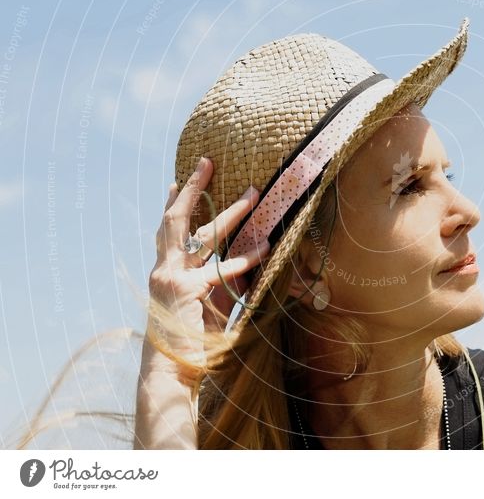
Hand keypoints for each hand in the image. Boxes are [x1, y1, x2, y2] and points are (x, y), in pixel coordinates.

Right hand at [148, 157, 269, 350]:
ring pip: (204, 235)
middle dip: (192, 189)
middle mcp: (165, 269)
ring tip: (254, 194)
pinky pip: (223, 269)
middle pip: (176, 220)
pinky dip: (246, 258)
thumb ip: (222, 283)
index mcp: (165, 271)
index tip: (177, 181)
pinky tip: (266, 247)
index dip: (173, 204)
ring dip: (231, 213)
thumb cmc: (190, 341)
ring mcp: (173, 278)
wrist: (172, 372)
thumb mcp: (207, 304)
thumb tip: (247, 266)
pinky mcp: (188, 291)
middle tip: (206, 163)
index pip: (168, 231)